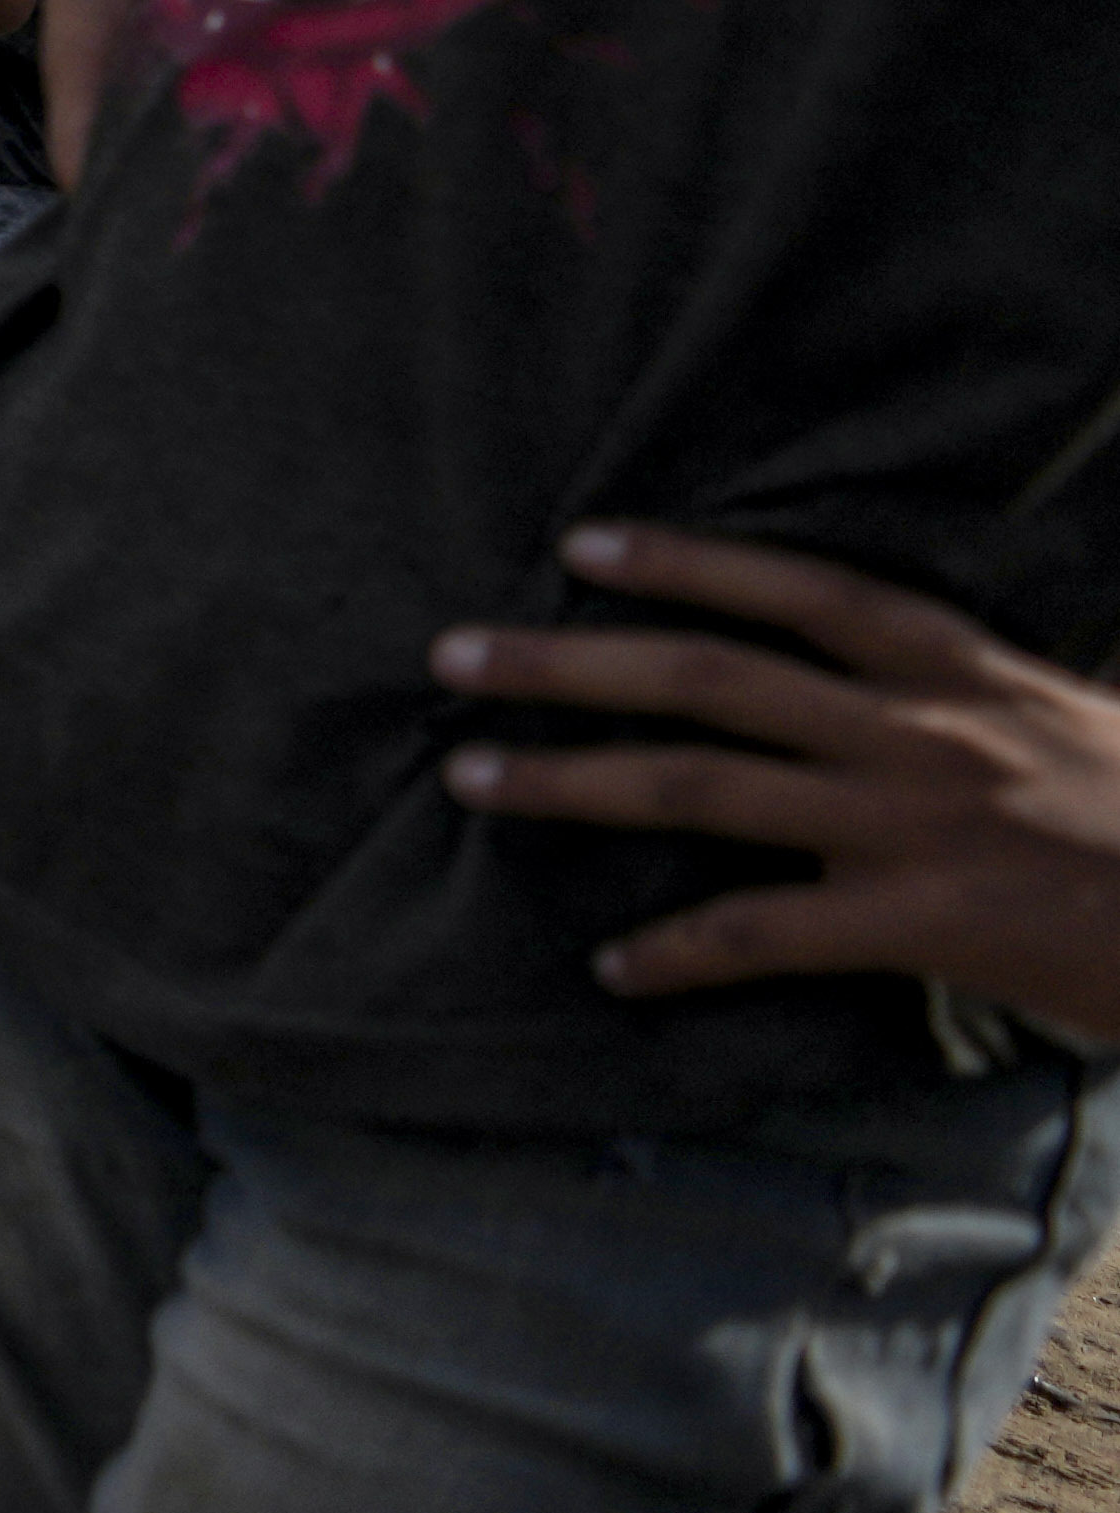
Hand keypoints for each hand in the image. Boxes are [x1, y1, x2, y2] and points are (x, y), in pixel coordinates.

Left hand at [435, 521, 1119, 1043]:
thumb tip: (871, 697)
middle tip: (453, 656)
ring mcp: (918, 822)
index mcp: (964, 672)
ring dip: (572, 782)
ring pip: (702, 787)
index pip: (802, 589)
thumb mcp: (1071, 727)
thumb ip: (967, 708)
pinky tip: (613, 967)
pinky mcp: (926, 919)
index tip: (581, 545)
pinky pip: (765, 931)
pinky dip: (678, 951)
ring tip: (470, 780)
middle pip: (710, 676)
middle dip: (571, 662)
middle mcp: (924, 729)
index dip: (688, 560)